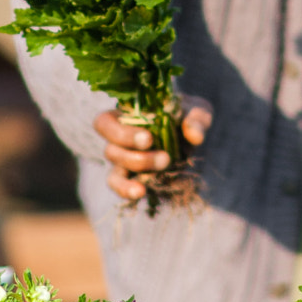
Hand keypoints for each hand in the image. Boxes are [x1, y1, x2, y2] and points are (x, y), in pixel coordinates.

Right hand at [94, 98, 211, 202]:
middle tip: (166, 158)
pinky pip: (120, 187)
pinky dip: (128, 191)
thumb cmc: (186, 116)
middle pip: (111, 151)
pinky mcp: (133, 179)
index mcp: (125, 117)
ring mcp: (124, 162)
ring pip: (115, 173)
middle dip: (138, 158)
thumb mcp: (196, 109)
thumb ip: (197, 118)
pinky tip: (142, 192)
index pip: (104, 123)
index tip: (148, 139)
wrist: (189, 136)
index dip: (122, 134)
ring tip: (163, 169)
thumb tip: (195, 137)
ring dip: (139, 174)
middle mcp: (118, 141)